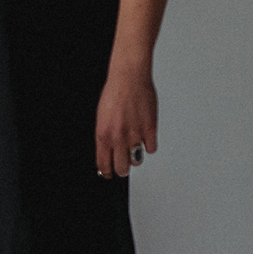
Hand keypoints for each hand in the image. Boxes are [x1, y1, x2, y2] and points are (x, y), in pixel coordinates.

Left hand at [94, 62, 157, 179]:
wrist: (128, 79)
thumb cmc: (114, 94)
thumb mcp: (101, 118)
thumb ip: (105, 137)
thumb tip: (106, 153)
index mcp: (103, 135)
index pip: (103, 164)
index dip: (106, 172)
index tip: (108, 174)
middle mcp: (119, 137)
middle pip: (122, 168)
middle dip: (122, 169)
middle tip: (123, 166)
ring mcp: (135, 134)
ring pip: (137, 160)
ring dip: (135, 157)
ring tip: (134, 148)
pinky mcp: (150, 129)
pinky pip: (151, 148)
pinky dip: (149, 145)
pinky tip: (145, 137)